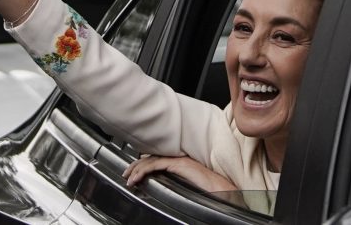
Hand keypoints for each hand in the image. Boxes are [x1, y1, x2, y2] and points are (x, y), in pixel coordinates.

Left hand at [123, 155, 237, 191]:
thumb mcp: (189, 187)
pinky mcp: (179, 164)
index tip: (134, 173)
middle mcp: (179, 159)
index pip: (158, 160)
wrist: (224, 191)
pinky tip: (137, 177)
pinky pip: (156, 165)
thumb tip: (165, 188)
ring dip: (137, 169)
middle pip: (152, 158)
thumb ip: (177, 184)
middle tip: (126, 174)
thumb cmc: (211, 191)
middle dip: (136, 166)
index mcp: (181, 163)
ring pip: (151, 160)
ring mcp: (179, 160)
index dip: (144, 165)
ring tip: (128, 178)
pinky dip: (143, 170)